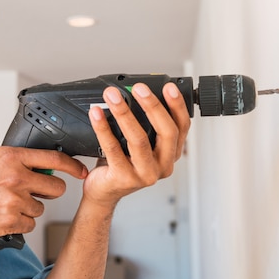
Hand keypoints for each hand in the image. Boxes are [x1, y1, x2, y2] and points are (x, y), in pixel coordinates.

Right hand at [0, 146, 87, 238]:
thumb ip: (13, 156)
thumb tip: (34, 159)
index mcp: (13, 157)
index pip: (54, 159)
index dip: (72, 166)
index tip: (80, 170)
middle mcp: (17, 178)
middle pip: (56, 187)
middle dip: (49, 191)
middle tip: (35, 191)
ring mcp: (15, 200)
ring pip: (41, 207)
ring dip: (30, 207)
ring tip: (7, 203)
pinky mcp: (12, 220)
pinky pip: (31, 223)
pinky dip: (20, 222)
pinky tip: (4, 215)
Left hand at [84, 82, 190, 207]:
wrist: (103, 191)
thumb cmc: (121, 164)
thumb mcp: (139, 144)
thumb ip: (144, 124)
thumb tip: (134, 92)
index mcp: (171, 154)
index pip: (181, 127)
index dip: (177, 106)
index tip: (168, 87)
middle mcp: (162, 165)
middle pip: (166, 132)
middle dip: (152, 106)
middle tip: (138, 88)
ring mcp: (145, 174)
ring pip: (138, 139)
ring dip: (124, 113)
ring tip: (113, 96)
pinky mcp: (124, 178)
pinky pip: (112, 148)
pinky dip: (103, 128)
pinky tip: (96, 114)